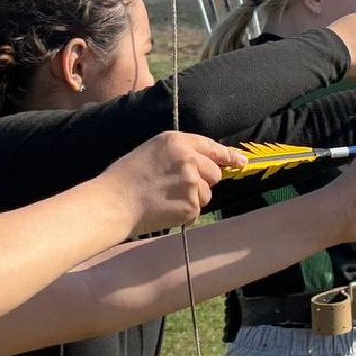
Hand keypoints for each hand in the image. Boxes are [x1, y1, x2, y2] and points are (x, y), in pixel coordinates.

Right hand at [101, 132, 245, 235]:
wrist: (114, 202)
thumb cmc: (126, 177)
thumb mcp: (152, 151)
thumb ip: (179, 152)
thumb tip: (204, 163)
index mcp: (177, 141)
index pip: (211, 147)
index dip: (228, 156)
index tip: (240, 162)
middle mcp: (189, 159)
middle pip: (215, 173)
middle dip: (203, 181)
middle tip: (178, 188)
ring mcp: (192, 183)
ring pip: (207, 194)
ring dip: (193, 199)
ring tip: (166, 199)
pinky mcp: (191, 205)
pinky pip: (196, 211)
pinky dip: (184, 214)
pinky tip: (164, 210)